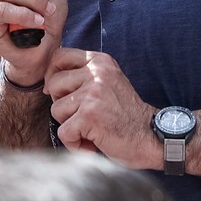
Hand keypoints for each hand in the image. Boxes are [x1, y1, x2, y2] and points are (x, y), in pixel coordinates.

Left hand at [44, 48, 156, 167]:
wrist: (151, 137)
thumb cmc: (126, 116)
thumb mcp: (108, 83)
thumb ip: (85, 75)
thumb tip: (49, 81)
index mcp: (100, 62)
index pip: (60, 56)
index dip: (53, 75)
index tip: (60, 92)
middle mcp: (97, 72)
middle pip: (54, 84)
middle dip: (63, 105)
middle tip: (83, 116)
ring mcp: (93, 93)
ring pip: (56, 110)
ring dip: (70, 126)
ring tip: (92, 130)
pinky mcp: (89, 116)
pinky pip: (64, 132)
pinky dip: (75, 144)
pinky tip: (93, 143)